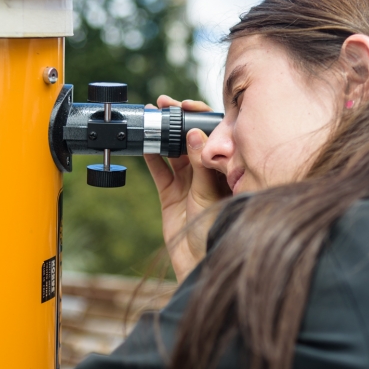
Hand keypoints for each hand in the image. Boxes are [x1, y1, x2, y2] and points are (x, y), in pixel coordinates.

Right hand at [144, 95, 230, 280]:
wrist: (201, 263)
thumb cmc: (218, 230)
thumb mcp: (211, 194)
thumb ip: (201, 165)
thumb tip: (194, 134)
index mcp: (225, 169)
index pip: (214, 136)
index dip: (200, 117)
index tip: (187, 105)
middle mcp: (207, 173)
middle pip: (191, 139)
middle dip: (178, 120)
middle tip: (165, 104)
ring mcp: (188, 184)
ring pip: (173, 151)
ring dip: (162, 134)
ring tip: (151, 116)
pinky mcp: (171, 196)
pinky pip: (159, 171)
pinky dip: (151, 156)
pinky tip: (144, 143)